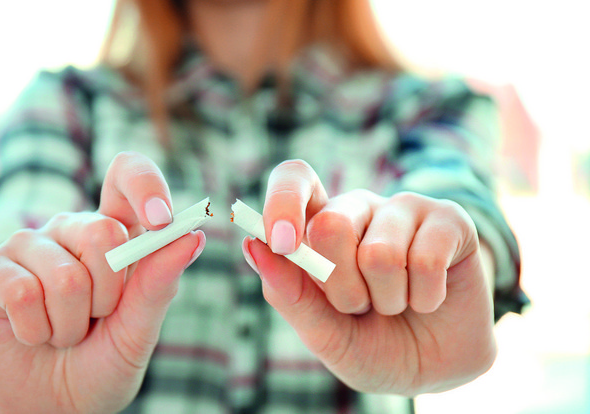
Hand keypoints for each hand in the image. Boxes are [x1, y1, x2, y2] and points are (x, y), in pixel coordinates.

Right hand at [0, 152, 204, 412]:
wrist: (54, 407)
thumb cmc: (101, 364)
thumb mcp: (138, 331)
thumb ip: (159, 283)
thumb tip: (192, 235)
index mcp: (114, 233)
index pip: (128, 175)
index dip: (145, 185)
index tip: (160, 220)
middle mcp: (71, 229)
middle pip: (104, 233)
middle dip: (109, 296)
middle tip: (96, 319)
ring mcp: (27, 245)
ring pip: (65, 276)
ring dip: (70, 324)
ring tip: (62, 334)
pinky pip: (23, 292)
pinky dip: (36, 330)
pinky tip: (32, 334)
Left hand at [242, 160, 495, 395]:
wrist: (437, 369)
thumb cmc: (372, 345)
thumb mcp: (324, 334)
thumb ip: (289, 294)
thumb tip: (252, 245)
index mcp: (317, 226)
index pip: (293, 178)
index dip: (283, 201)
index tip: (281, 243)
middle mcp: (357, 208)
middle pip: (330, 225)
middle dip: (342, 290)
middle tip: (359, 307)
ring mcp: (404, 209)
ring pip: (380, 254)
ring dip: (387, 300)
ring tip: (395, 304)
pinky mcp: (449, 219)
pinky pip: (426, 260)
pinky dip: (425, 297)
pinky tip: (428, 298)